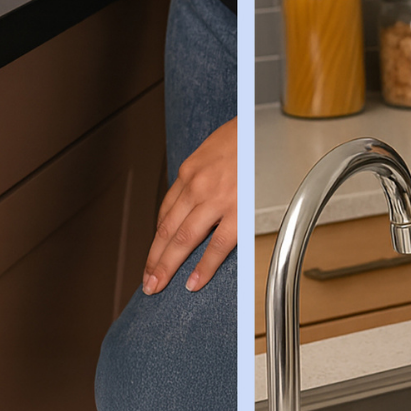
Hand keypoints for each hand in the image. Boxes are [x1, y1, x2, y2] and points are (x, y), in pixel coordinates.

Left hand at [143, 117, 236, 294]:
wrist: (263, 126)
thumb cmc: (242, 136)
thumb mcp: (211, 150)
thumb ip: (200, 176)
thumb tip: (194, 198)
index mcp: (189, 172)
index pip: (165, 212)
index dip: (157, 238)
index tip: (153, 254)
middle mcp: (197, 187)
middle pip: (167, 230)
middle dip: (154, 259)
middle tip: (147, 280)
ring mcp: (215, 200)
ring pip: (183, 240)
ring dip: (167, 266)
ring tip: (158, 285)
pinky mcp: (237, 212)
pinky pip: (216, 245)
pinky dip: (203, 267)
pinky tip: (194, 282)